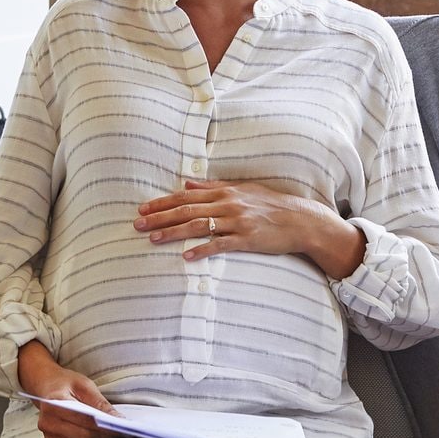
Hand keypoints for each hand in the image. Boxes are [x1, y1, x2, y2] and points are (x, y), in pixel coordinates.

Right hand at [16, 342, 120, 437]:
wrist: (46, 386)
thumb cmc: (65, 383)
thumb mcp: (84, 385)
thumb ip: (99, 402)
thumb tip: (116, 418)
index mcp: (54, 404)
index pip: (84, 419)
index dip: (104, 425)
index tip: (121, 426)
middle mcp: (47, 422)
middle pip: (83, 435)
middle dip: (105, 434)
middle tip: (123, 431)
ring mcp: (48, 434)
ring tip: (114, 432)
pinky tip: (100, 434)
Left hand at [133, 179, 366, 277]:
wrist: (300, 219)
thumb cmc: (270, 204)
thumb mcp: (242, 189)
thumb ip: (213, 186)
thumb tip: (187, 181)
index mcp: (225, 191)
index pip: (186, 196)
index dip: (163, 202)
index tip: (143, 208)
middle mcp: (228, 204)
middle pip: (187, 210)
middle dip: (160, 217)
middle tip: (138, 224)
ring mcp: (237, 221)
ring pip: (198, 226)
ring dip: (173, 232)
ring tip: (153, 239)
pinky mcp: (247, 239)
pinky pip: (220, 245)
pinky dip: (202, 250)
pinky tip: (186, 256)